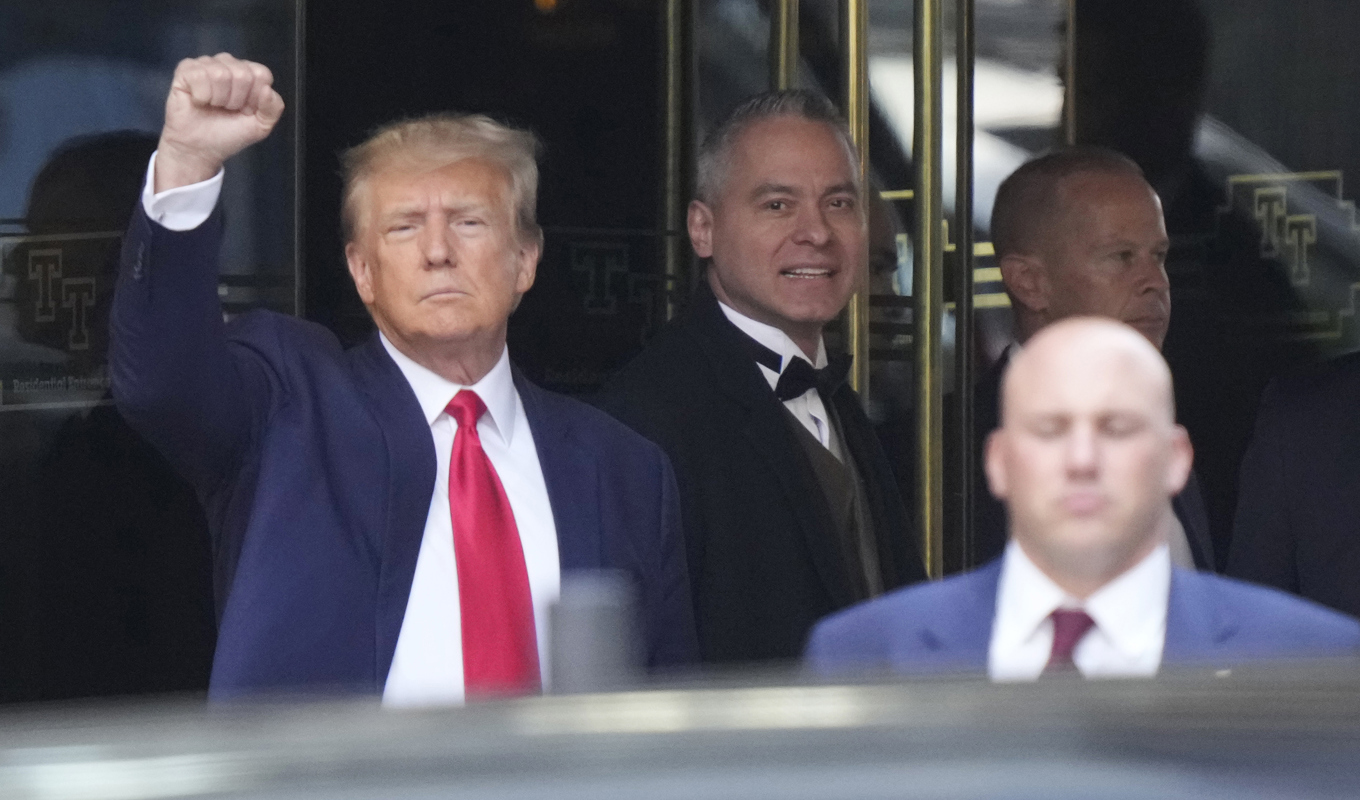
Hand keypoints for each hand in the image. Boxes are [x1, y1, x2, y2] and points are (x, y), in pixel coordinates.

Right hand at [155, 53, 284, 191]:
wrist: (200, 149)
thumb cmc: (229, 134)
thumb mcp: (261, 125)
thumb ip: (273, 108)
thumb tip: (267, 89)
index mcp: (249, 73)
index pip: (261, 74)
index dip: (255, 98)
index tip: (246, 110)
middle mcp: (228, 64)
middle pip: (242, 74)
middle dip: (236, 100)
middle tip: (227, 110)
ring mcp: (206, 64)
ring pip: (220, 74)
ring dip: (218, 99)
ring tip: (213, 106)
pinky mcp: (185, 69)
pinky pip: (199, 75)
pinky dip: (201, 95)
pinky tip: (198, 101)